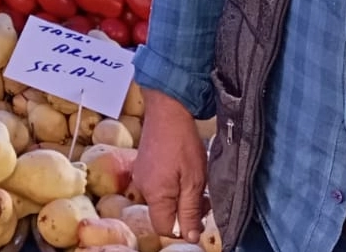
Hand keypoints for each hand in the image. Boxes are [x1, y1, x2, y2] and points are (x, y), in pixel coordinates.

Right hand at [133, 89, 208, 239]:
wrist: (167, 110)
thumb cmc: (182, 143)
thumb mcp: (194, 181)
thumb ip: (190, 211)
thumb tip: (189, 237)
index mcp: (155, 195)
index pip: (165, 229)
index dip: (184, 228)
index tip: (200, 216)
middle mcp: (143, 188)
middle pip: (164, 215)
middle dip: (185, 213)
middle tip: (204, 198)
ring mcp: (141, 176)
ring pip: (162, 201)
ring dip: (180, 198)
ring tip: (196, 182)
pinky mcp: (143, 166)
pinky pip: (158, 187)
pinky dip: (173, 186)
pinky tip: (184, 172)